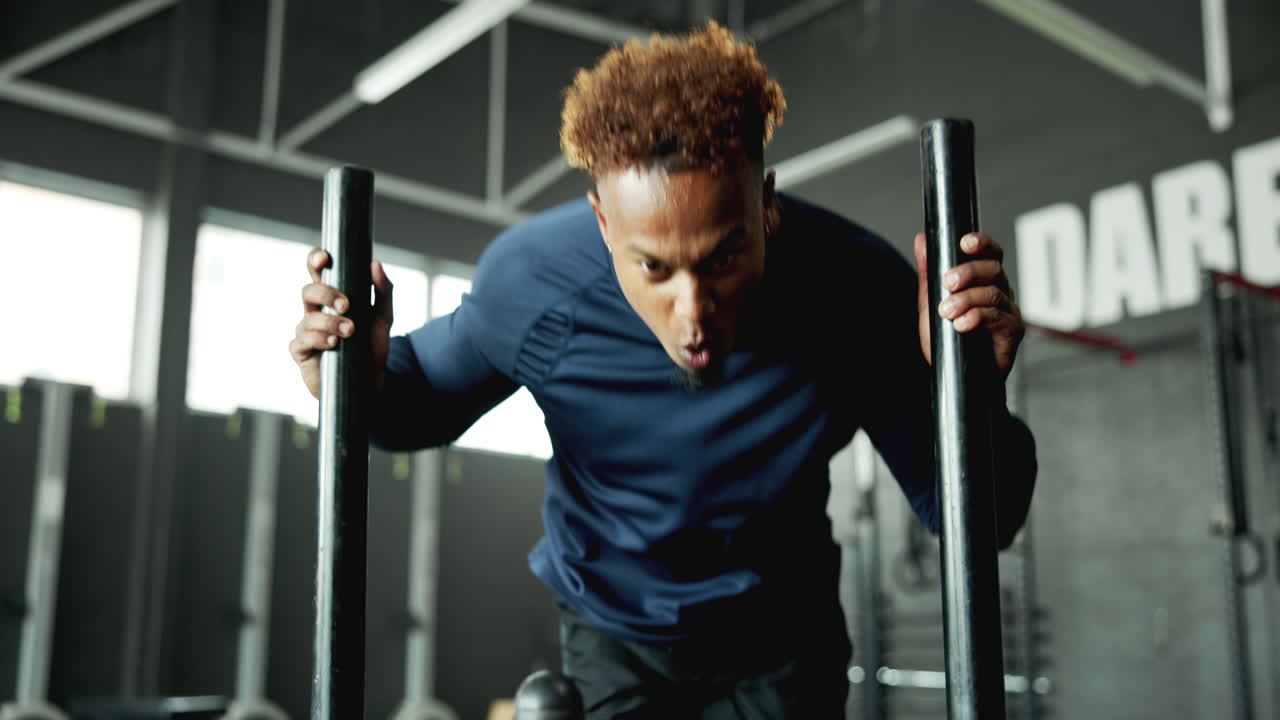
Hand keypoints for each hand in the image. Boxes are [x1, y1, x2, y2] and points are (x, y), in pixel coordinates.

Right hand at [289, 248, 394, 398]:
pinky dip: (318, 339)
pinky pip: (302, 340)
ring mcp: (306, 331)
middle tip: (346, 306)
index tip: (324, 259)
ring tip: (350, 331)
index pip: (317, 273)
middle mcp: (315, 311)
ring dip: (330, 322)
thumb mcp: (384, 317)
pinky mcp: (301, 352)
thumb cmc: (371, 347)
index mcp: (331, 299)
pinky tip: (333, 344)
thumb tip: (375, 264)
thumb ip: (383, 290)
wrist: (371, 382)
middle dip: (326, 294)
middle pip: (308, 291)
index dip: (315, 260)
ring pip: (308, 317)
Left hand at [914, 232, 1024, 378]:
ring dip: (967, 299)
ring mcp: (1008, 311)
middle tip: (949, 282)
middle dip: (969, 271)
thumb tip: (922, 241)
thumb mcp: (931, 302)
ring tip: (947, 311)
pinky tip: (962, 324)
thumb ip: (929, 273)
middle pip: (993, 269)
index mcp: (983, 281)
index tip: (965, 243)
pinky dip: (978, 317)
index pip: (989, 254)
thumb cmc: (948, 340)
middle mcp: (1000, 291)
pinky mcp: (1012, 331)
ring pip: (994, 293)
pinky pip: (999, 317)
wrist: (955, 376)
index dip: (981, 244)